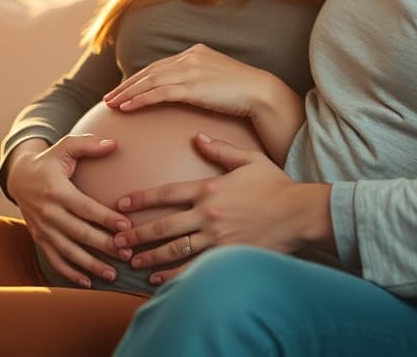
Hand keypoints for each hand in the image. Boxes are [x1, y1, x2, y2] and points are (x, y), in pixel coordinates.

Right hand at [6, 136, 131, 287]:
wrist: (18, 178)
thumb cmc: (49, 162)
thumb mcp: (64, 147)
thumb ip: (88, 144)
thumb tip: (113, 144)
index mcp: (57, 191)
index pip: (85, 207)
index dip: (106, 218)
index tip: (126, 227)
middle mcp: (49, 212)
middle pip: (80, 233)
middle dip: (104, 245)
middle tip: (127, 253)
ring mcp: (43, 228)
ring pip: (68, 251)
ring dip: (91, 264)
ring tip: (113, 273)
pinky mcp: (39, 238)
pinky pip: (54, 259)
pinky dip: (70, 273)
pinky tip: (88, 282)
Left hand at [104, 43, 294, 119]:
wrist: (261, 93)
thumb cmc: (244, 92)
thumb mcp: (219, 80)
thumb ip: (201, 80)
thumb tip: (188, 92)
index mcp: (195, 53)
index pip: (159, 66)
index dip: (139, 78)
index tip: (124, 89)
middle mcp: (190, 58)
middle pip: (149, 72)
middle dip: (127, 86)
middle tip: (109, 98)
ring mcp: (190, 71)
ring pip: (149, 82)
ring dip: (127, 94)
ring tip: (112, 105)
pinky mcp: (192, 86)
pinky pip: (158, 93)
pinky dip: (139, 100)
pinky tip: (127, 108)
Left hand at [109, 133, 332, 285]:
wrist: (300, 214)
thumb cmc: (276, 186)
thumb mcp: (250, 160)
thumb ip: (221, 149)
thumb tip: (197, 137)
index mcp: (210, 188)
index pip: (166, 192)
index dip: (141, 198)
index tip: (121, 203)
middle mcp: (208, 214)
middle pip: (163, 225)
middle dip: (136, 233)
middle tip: (116, 239)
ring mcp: (216, 237)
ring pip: (174, 249)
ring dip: (149, 255)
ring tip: (132, 260)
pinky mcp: (226, 255)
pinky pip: (193, 267)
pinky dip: (172, 274)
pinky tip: (157, 279)